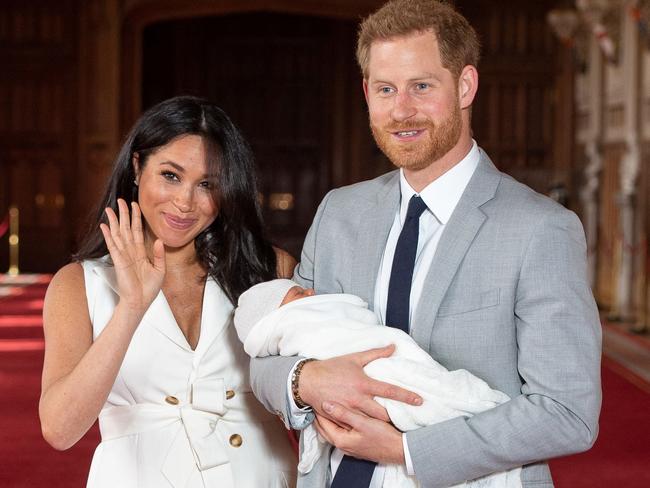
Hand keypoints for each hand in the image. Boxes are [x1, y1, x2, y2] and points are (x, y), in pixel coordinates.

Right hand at [99, 199, 165, 311]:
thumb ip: (159, 254)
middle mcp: (130, 251)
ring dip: (114, 221)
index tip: (135, 205)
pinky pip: (113, 246)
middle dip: (124, 214)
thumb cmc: (149, 288)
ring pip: (118, 234)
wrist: (140, 301)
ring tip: (109, 209)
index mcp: (140, 252)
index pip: (137, 231)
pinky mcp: (119, 261)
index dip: (136, 218)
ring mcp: (123, 255)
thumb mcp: (160, 269)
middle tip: (120, 200)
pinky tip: (105, 226)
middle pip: (126, 228)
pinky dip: (109, 235)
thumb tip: (159, 239)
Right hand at [299, 345, 421, 422]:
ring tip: (392, 427)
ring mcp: (349, 411)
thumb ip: (375, 354)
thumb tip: (393, 346)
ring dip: (381, 426)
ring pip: (370, 423)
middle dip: (394, 419)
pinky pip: (355, 426)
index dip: (406, 396)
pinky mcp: (341, 418)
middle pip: (383, 414)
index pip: (390, 391)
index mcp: (363, 384)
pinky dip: (364, 428)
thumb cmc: (332, 368)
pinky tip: (371, 430)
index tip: (419, 400)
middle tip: (405, 420)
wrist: (308, 380)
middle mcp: (358, 399)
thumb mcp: (354, 358)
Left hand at [315, 402, 404, 464]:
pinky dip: (339, 424)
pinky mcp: (357, 444)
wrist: (399, 450)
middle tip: (318, 401)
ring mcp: (350, 446)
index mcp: (341, 440)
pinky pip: (342, 432)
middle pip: (325, 428)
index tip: (316, 397)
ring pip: (333, 430)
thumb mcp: (362, 423)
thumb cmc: (382, 437)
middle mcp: (343, 445)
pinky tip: (343, 416)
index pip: (322, 423)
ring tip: (328, 406)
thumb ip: (343, 414)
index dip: (319, 410)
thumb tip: (326, 405)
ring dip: (330, 420)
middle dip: (321, 416)